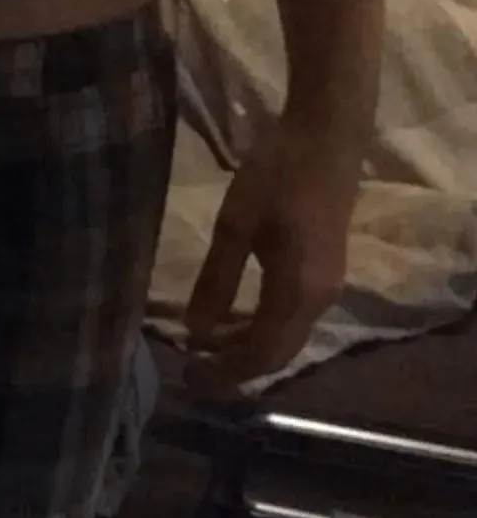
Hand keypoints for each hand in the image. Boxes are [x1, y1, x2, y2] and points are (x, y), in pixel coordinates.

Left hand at [184, 113, 363, 397]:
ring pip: (287, 337)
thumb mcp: (236, 223)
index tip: (189, 380)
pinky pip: (293, 318)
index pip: (260, 354)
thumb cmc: (278, 173)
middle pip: (277, 353)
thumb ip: (217, 280)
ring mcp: (328, 286)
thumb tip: (195, 332)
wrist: (328, 136)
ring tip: (206, 345)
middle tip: (194, 371)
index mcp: (297, 292)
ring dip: (248, 347)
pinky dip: (262, 327)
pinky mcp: (325, 272)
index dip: (225, 373)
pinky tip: (235, 315)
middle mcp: (319, 300)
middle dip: (236, 367)